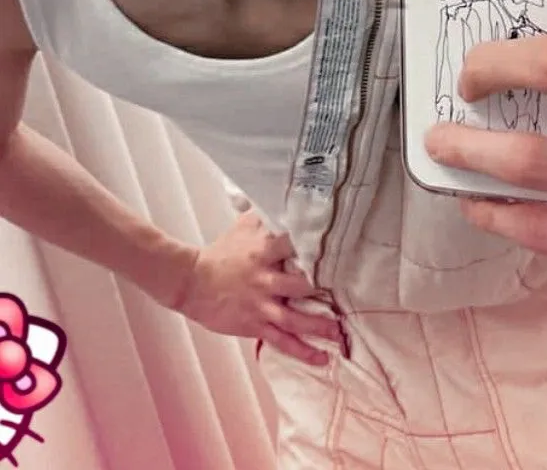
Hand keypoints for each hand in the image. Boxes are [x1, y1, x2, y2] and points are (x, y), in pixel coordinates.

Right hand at [173, 209, 343, 365]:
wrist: (191, 282)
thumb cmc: (221, 253)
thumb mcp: (242, 227)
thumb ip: (265, 214)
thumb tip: (285, 195)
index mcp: (263, 250)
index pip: (293, 244)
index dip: (315, 245)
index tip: (341, 247)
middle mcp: (265, 278)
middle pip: (300, 284)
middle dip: (325, 291)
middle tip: (349, 295)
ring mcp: (261, 304)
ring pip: (295, 319)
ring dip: (320, 327)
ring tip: (340, 333)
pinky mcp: (255, 325)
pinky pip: (282, 341)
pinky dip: (303, 351)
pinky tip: (322, 358)